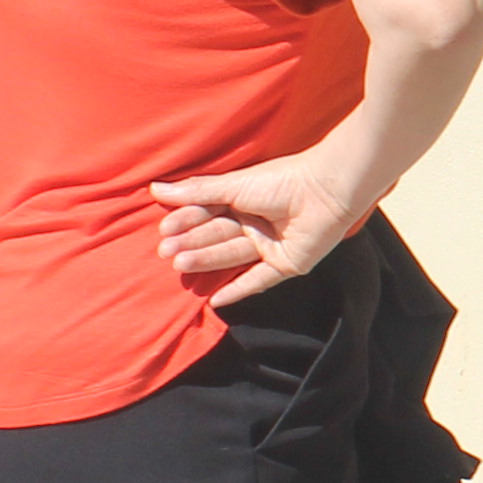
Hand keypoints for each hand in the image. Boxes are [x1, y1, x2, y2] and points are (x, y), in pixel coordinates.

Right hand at [153, 148, 380, 295]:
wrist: (326, 190)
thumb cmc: (282, 180)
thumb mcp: (234, 185)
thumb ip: (197, 191)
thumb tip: (156, 189)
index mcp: (243, 201)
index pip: (207, 214)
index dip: (186, 221)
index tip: (163, 229)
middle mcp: (255, 224)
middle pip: (216, 236)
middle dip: (191, 244)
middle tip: (165, 252)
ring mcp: (270, 245)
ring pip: (231, 256)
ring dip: (205, 261)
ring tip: (179, 264)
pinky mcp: (286, 264)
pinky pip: (259, 281)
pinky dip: (239, 290)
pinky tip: (215, 301)